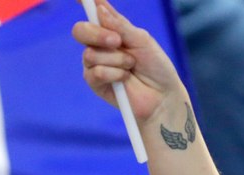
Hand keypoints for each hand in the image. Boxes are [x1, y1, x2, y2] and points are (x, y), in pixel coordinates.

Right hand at [72, 0, 183, 122]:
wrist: (163, 95)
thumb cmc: (156, 67)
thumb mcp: (143, 41)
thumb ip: (121, 26)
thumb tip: (99, 9)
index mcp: (112, 30)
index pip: (94, 12)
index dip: (86, 2)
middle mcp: (100, 44)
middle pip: (80, 30)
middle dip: (97, 34)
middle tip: (117, 41)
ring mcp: (95, 63)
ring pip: (90, 54)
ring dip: (116, 60)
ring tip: (131, 66)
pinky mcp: (95, 82)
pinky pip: (95, 72)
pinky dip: (114, 74)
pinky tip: (124, 78)